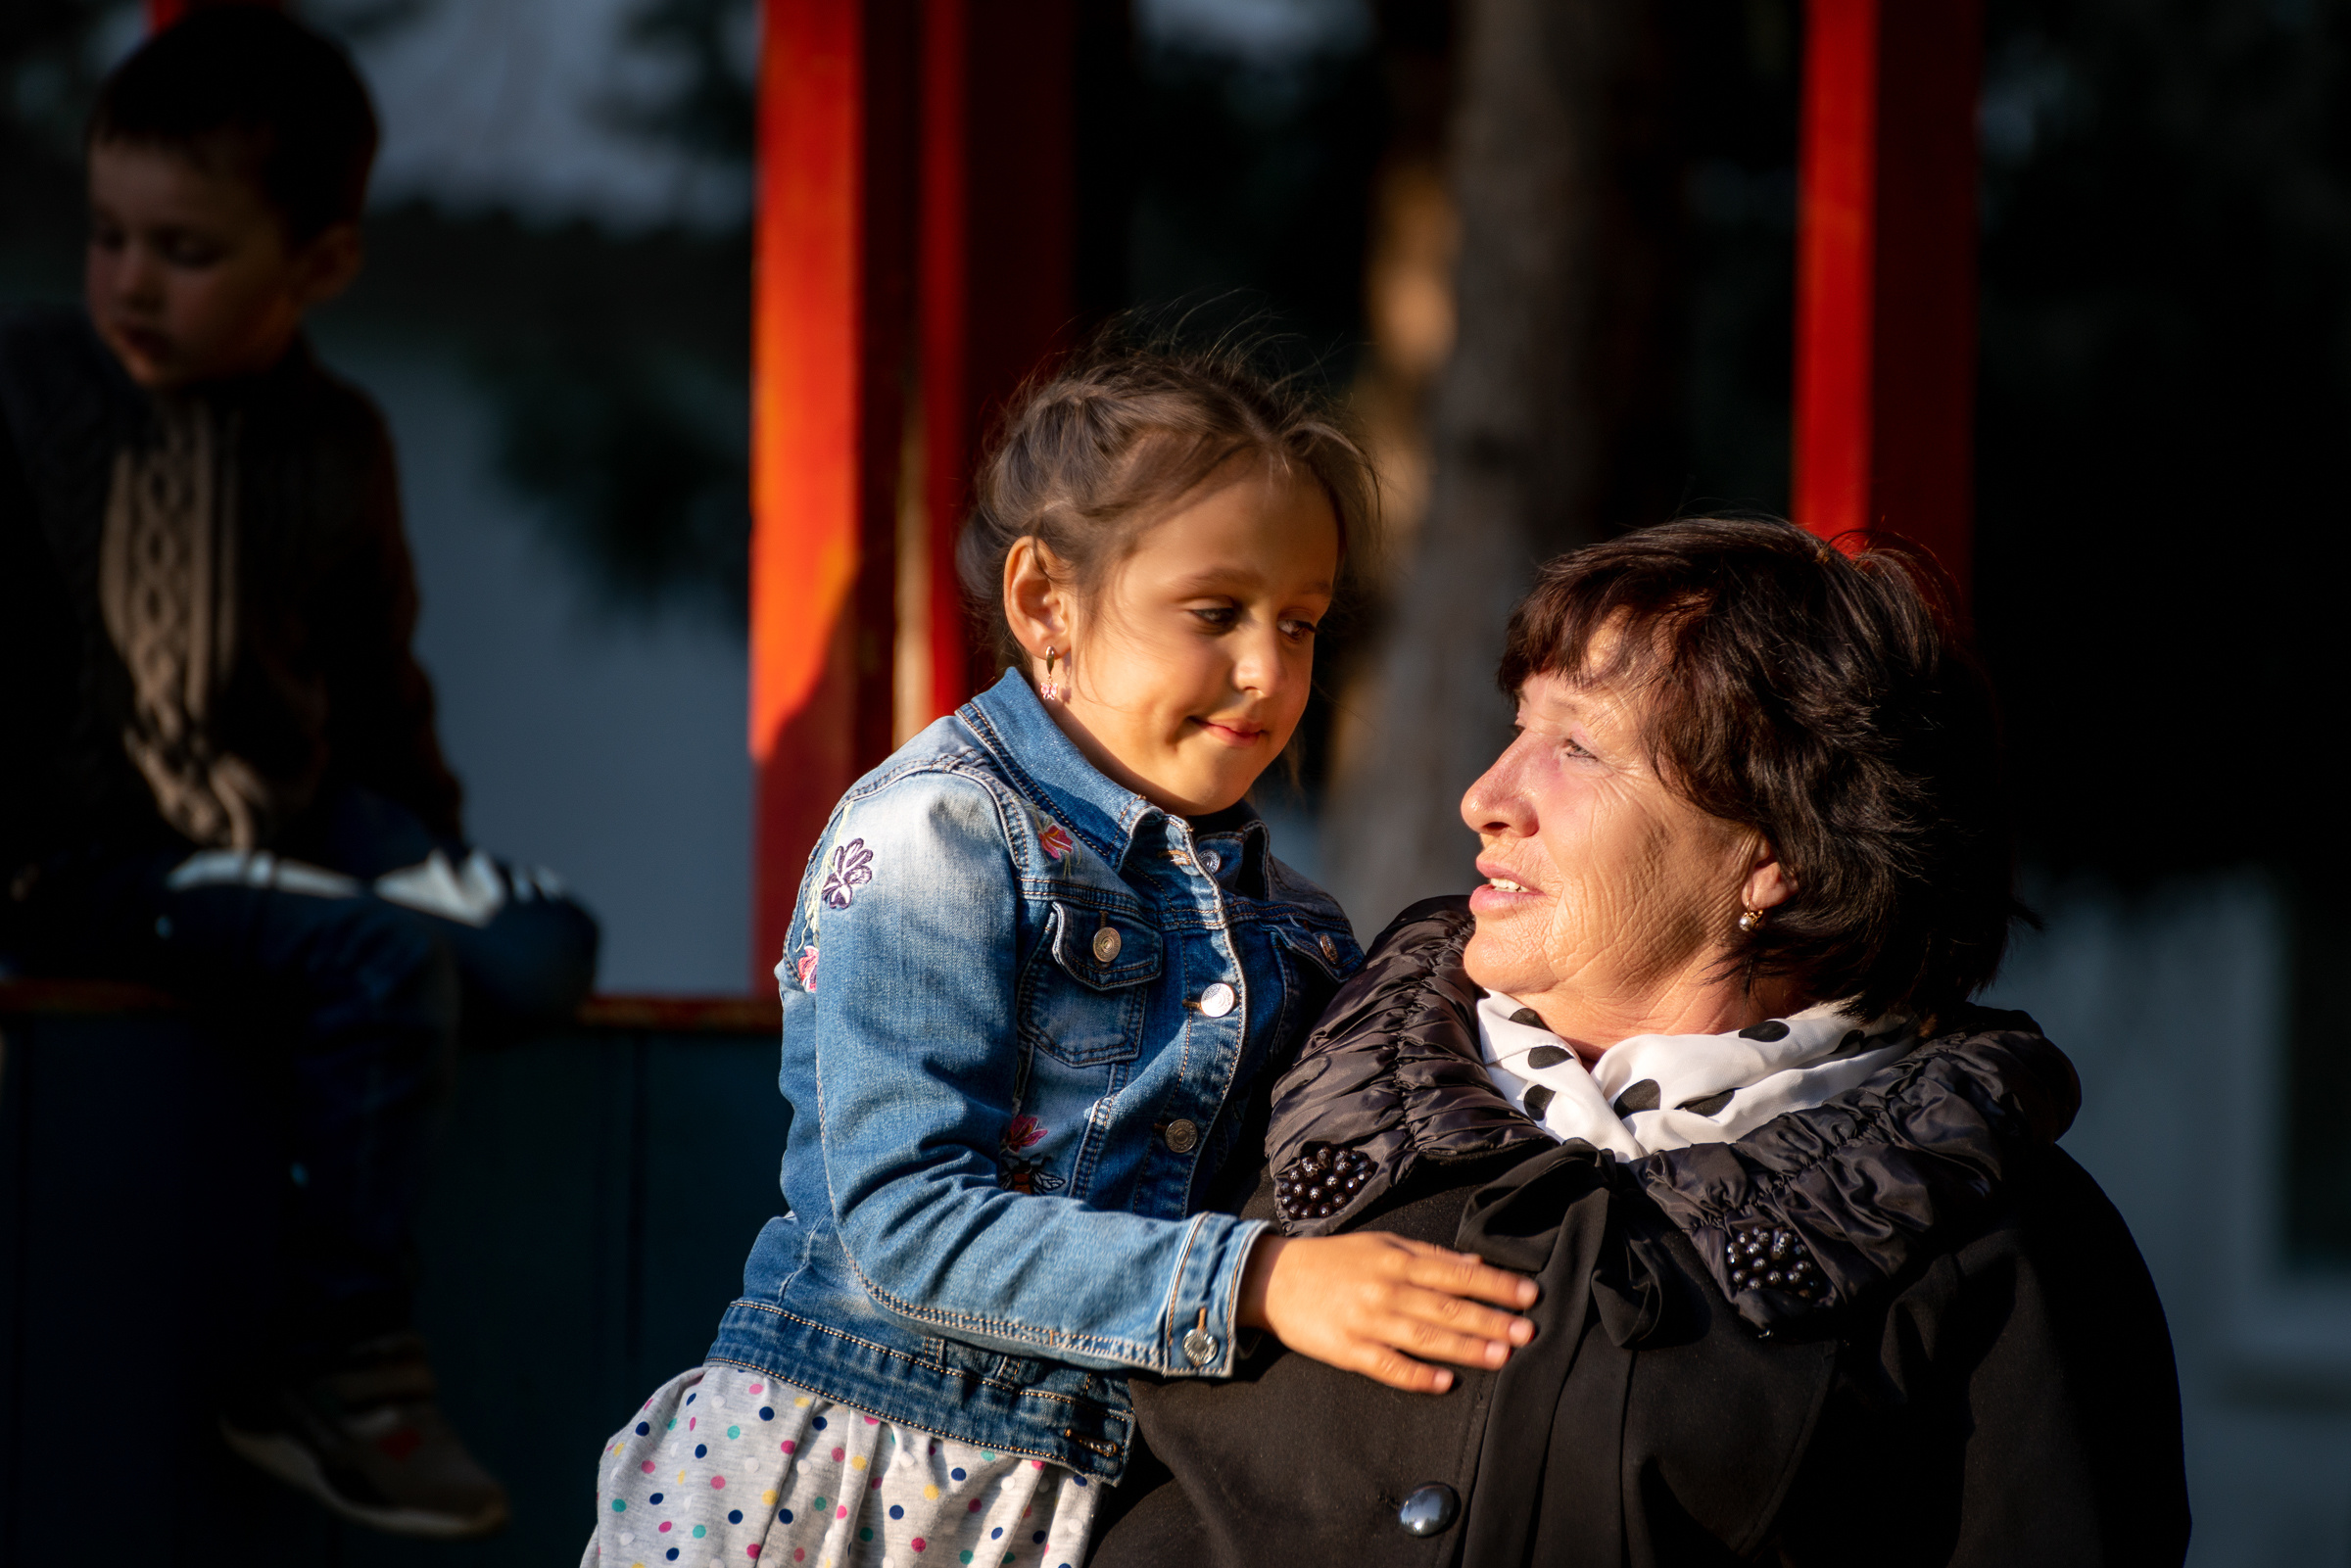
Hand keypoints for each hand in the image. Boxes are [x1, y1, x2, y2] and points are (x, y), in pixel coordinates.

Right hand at [1236, 1231, 1537, 1392]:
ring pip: (1424, 1336)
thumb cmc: (1335, 1259)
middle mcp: (1387, 1287)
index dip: (1496, 1284)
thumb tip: (1477, 1264)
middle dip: (1491, 1318)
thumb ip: (1430, 1255)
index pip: (1458, 1272)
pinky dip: (1417, 1375)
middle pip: (1447, 1305)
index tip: (1530, 1294)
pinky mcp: (1348, 1349)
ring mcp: (1367, 1319)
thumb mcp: (1383, 1243)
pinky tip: (1445, 1383)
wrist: (1274, 1277)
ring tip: (1502, 1355)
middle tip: (1529, 1330)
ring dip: (1465, 1346)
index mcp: (1398, 1259)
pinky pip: (1388, 1365)